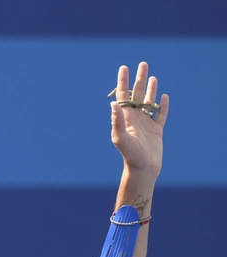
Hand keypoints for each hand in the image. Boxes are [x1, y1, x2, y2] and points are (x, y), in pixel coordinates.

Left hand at [111, 62, 168, 176]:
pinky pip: (160, 115)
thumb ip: (117, 121)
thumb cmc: (130, 155)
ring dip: (150, 90)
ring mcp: (146, 124)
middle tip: (143, 64)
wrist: (142, 169)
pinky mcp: (156, 131)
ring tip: (152, 77)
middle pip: (137, 94)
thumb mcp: (121, 138)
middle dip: (139, 79)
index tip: (124, 67)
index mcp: (125, 118)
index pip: (123, 96)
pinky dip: (162, 106)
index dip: (123, 81)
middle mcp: (134, 119)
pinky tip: (164, 96)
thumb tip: (113, 104)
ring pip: (148, 102)